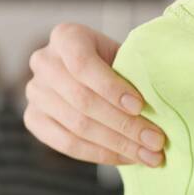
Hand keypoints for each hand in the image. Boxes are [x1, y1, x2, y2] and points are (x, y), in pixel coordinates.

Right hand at [24, 23, 165, 165]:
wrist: (92, 76)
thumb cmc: (116, 65)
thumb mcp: (125, 56)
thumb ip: (135, 72)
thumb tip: (160, 102)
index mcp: (66, 36)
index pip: (82, 63)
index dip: (111, 87)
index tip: (140, 106)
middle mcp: (43, 62)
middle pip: (82, 100)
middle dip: (124, 125)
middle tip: (156, 140)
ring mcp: (34, 92)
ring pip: (77, 126)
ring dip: (118, 145)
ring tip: (149, 155)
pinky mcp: (33, 119)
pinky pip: (67, 145)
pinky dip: (101, 155)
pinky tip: (127, 158)